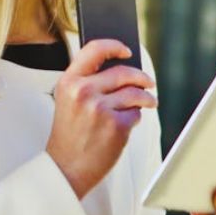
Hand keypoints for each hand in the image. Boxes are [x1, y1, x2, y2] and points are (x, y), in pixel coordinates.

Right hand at [46, 39, 156, 198]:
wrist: (66, 168)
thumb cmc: (70, 134)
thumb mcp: (68, 101)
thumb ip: (87, 82)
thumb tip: (122, 69)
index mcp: (69, 82)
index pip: (94, 50)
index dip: (113, 46)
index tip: (126, 50)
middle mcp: (83, 91)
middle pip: (123, 72)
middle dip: (141, 77)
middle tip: (149, 82)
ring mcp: (100, 108)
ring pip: (134, 93)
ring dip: (146, 98)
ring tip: (149, 102)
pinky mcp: (116, 125)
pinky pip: (135, 114)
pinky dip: (135, 117)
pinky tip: (127, 124)